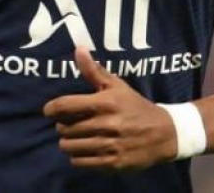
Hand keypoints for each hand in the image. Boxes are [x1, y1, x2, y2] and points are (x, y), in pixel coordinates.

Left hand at [43, 46, 178, 171]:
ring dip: (69, 143)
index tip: (49, 111)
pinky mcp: (112, 163)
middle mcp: (106, 124)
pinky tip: (87, 150)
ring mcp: (109, 145)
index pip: (65, 105)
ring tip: (78, 138)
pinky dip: (78, 157)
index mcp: (106, 103)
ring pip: (69, 147)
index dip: (51, 109)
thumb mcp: (118, 87)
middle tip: (72, 124)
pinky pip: (79, 162)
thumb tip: (78, 49)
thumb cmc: (136, 107)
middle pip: (64, 128)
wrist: (165, 134)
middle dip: (64, 126)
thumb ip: (94, 71)